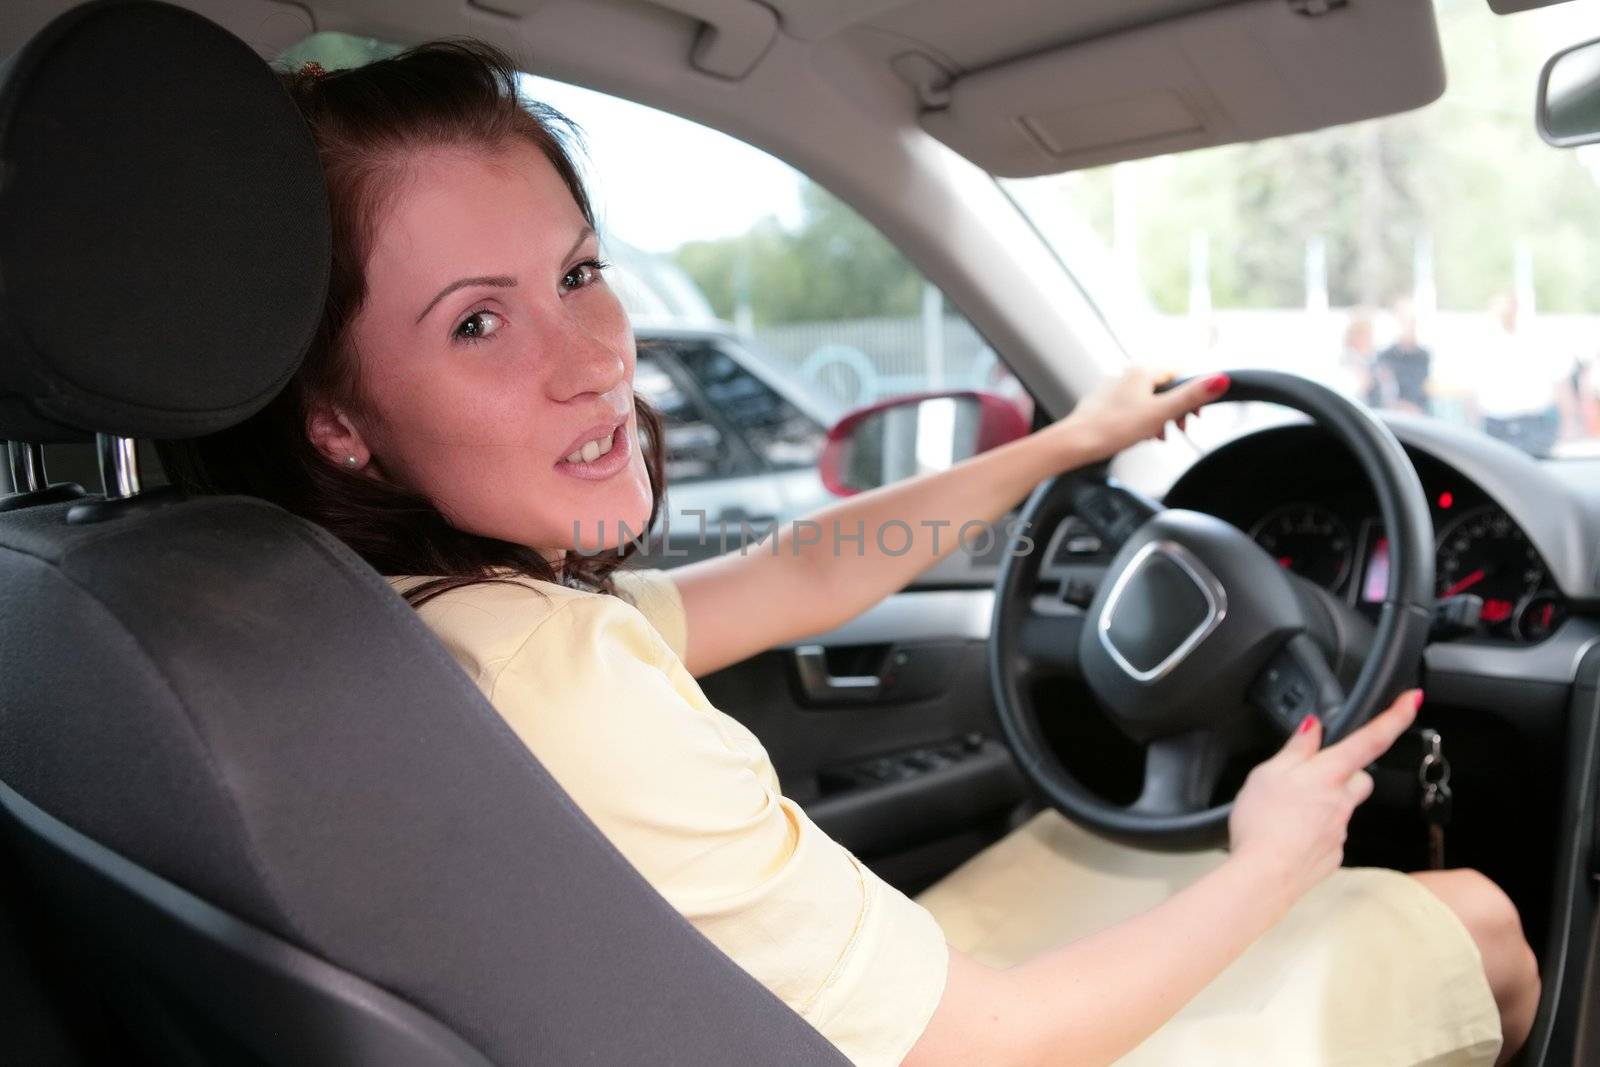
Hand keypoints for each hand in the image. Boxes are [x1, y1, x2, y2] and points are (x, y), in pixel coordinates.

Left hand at [1054, 366, 1230, 462]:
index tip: (1194, 415)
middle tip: (1179, 429)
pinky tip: (1140, 436)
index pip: (1178, 372)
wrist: (1075, 443)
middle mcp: (1125, 375)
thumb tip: (1220, 379)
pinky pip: (1131, 408)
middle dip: (1175, 409)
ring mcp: (1112, 389)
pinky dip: (1141, 421)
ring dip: (1159, 418)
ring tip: (1158, 436)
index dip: (1191, 393)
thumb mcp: (1160, 413)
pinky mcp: (1103, 404)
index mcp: (1141, 372)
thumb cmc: (1113, 428)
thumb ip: (1190, 397)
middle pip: (1163, 387)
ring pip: (1147, 399)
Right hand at [1227, 689, 1422, 909]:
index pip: (1371, 738)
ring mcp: (1341, 829)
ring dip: (1322, 803)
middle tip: (1310, 776)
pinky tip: (1288, 834)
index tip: (1414, 699)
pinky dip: (1313, 830)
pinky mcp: (1334, 853)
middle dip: (1343, 772)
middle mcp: (1342, 800)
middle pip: (1358, 776)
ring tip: (1285, 811)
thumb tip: (1312, 728)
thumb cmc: (1262, 825)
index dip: (1396, 716)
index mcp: (1328, 774)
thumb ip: (1295, 749)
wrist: (1264, 877)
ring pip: (1342, 805)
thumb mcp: (1267, 774)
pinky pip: (1330, 832)